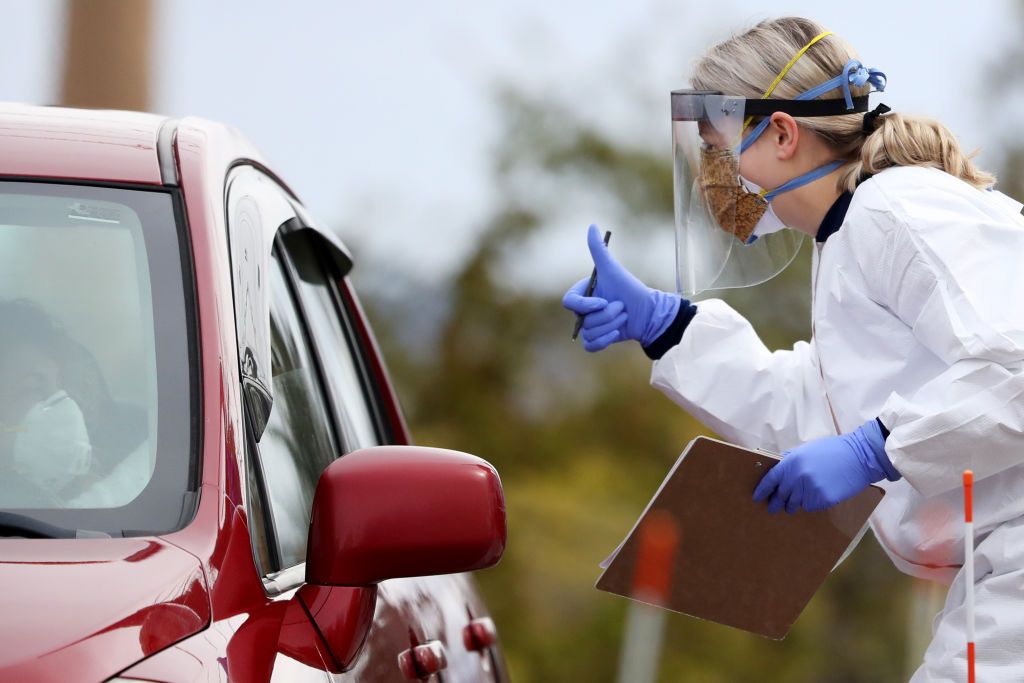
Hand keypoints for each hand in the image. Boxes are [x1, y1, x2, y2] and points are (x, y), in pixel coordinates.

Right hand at [562, 225, 680, 351]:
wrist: (649, 312)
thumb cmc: (630, 289)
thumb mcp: (613, 269)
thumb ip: (599, 250)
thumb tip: (592, 226)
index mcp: (583, 294)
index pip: (570, 303)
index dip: (586, 305)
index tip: (603, 301)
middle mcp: (584, 310)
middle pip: (583, 320)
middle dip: (606, 315)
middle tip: (622, 307)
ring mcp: (589, 326)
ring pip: (590, 332)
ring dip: (611, 325)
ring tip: (624, 316)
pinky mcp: (597, 340)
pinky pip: (591, 345)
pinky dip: (605, 340)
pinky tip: (617, 333)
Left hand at [752, 419, 898, 513]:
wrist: (859, 456)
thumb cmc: (833, 451)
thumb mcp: (807, 450)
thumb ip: (791, 461)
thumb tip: (778, 469)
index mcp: (792, 462)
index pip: (771, 479)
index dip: (763, 490)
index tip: (757, 497)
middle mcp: (799, 477)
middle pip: (782, 495)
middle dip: (777, 502)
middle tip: (773, 508)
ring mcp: (811, 489)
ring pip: (796, 503)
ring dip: (794, 504)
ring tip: (792, 506)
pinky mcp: (823, 499)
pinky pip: (811, 506)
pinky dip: (811, 504)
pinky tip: (817, 497)